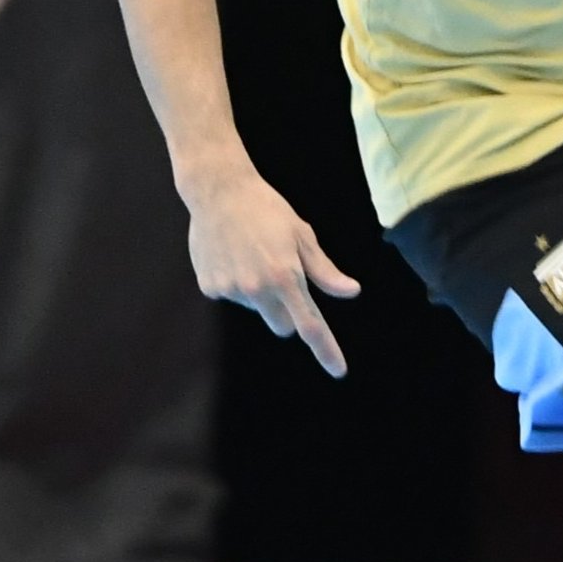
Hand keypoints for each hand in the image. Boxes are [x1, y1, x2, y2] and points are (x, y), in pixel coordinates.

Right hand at [185, 170, 362, 376]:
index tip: (338, 370)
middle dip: (288, 311)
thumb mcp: (302, 235)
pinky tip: (232, 255)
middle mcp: (257, 289)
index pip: (310, 324)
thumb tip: (352, 291)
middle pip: (283, 326)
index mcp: (285, 277)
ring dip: (260, 293)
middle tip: (282, 274)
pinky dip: (236, 283)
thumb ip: (324, 271)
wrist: (218, 190)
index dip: (326, 349)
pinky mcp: (210, 287)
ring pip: (256, 309)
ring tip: (252, 254)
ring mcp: (231, 290)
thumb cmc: (267, 209)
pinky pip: (232, 296)